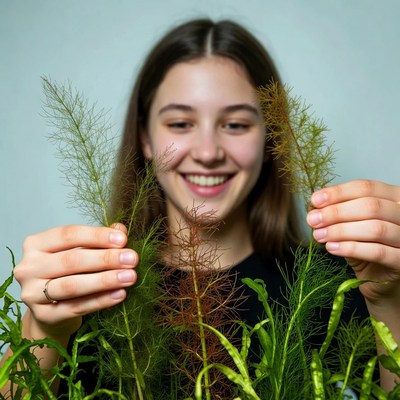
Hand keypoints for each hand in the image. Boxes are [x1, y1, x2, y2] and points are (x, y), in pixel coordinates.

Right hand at [14, 223, 137, 338]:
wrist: (53, 308)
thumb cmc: (69, 272)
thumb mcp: (82, 251)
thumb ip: (100, 239)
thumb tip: (120, 229)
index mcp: (36, 244)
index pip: (68, 235)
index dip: (97, 236)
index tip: (123, 239)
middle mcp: (28, 267)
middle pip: (71, 260)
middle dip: (106, 259)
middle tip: (132, 259)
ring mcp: (32, 293)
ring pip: (72, 285)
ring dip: (105, 280)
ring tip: (130, 277)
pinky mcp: (43, 316)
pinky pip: (76, 307)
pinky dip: (100, 301)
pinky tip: (120, 294)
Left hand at [306, 180, 399, 305]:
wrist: (378, 278)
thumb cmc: (364, 246)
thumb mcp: (349, 225)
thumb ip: (337, 214)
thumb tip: (315, 208)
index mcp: (394, 198)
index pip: (366, 187)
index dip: (338, 193)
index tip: (315, 200)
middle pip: (371, 206)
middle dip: (336, 212)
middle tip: (313, 220)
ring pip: (375, 228)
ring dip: (341, 231)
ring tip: (319, 235)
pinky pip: (378, 252)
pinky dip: (351, 248)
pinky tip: (332, 248)